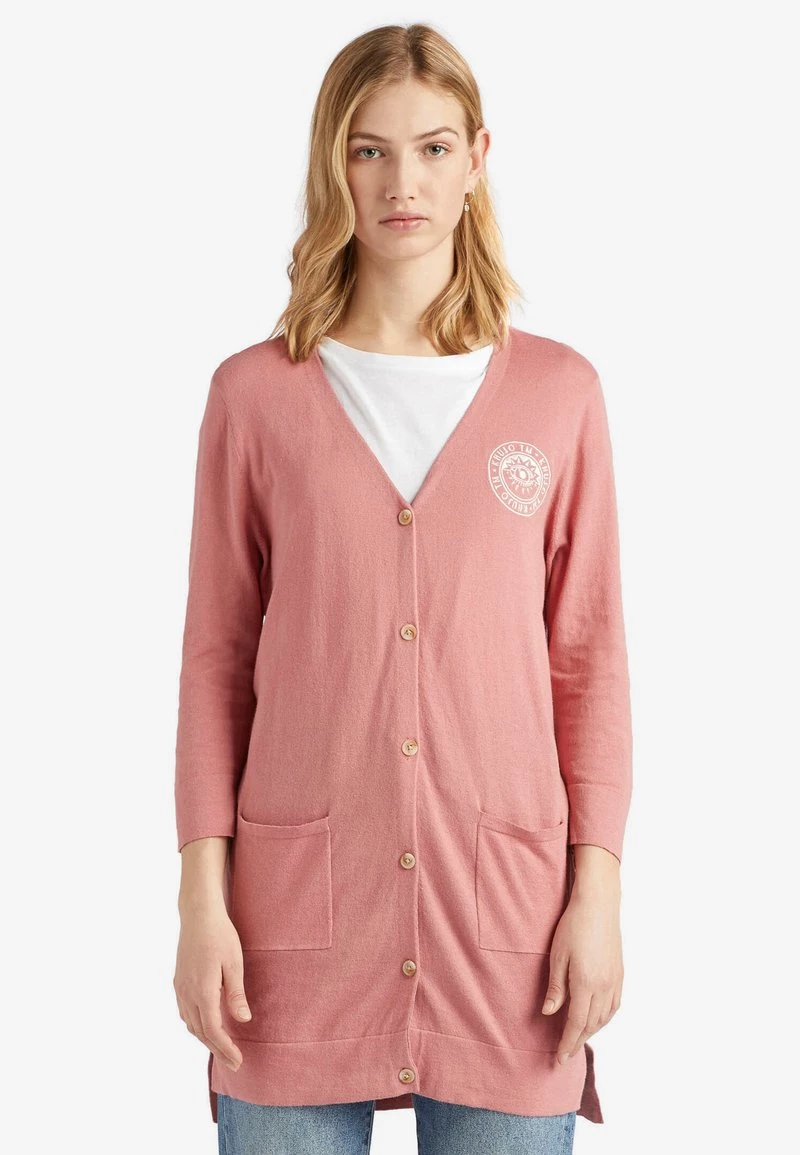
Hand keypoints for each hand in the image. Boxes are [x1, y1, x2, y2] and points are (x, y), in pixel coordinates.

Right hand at [173, 897, 251, 1071]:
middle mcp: (187, 993)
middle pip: (200, 1031)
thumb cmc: (220, 935)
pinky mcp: (178, 980)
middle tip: (234, 1062)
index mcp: (202, 991)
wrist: (198, 914)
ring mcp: (180, 987)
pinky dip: (195, 1024)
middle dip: (217, 1048)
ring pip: (190, 1023)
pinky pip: (184, 1011)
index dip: (225, 1048)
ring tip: (222, 1047)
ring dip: (205, 1038)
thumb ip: (236, 994)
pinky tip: (205, 1024)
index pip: (213, 1030)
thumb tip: (243, 1020)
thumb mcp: (234, 963)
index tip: (238, 1061)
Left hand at [540, 882, 622, 1064]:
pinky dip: (604, 1018)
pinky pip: (614, 1006)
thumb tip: (548, 1014)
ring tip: (578, 1039)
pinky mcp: (620, 973)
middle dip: (578, 1041)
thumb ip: (556, 987)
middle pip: (591, 1024)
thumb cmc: (573, 926)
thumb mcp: (557, 956)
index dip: (567, 1043)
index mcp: (586, 984)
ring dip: (591, 1032)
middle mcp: (604, 986)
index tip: (559, 1058)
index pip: (576, 1023)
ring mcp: (615, 980)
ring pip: (605, 1018)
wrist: (599, 904)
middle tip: (565, 1054)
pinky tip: (596, 1020)